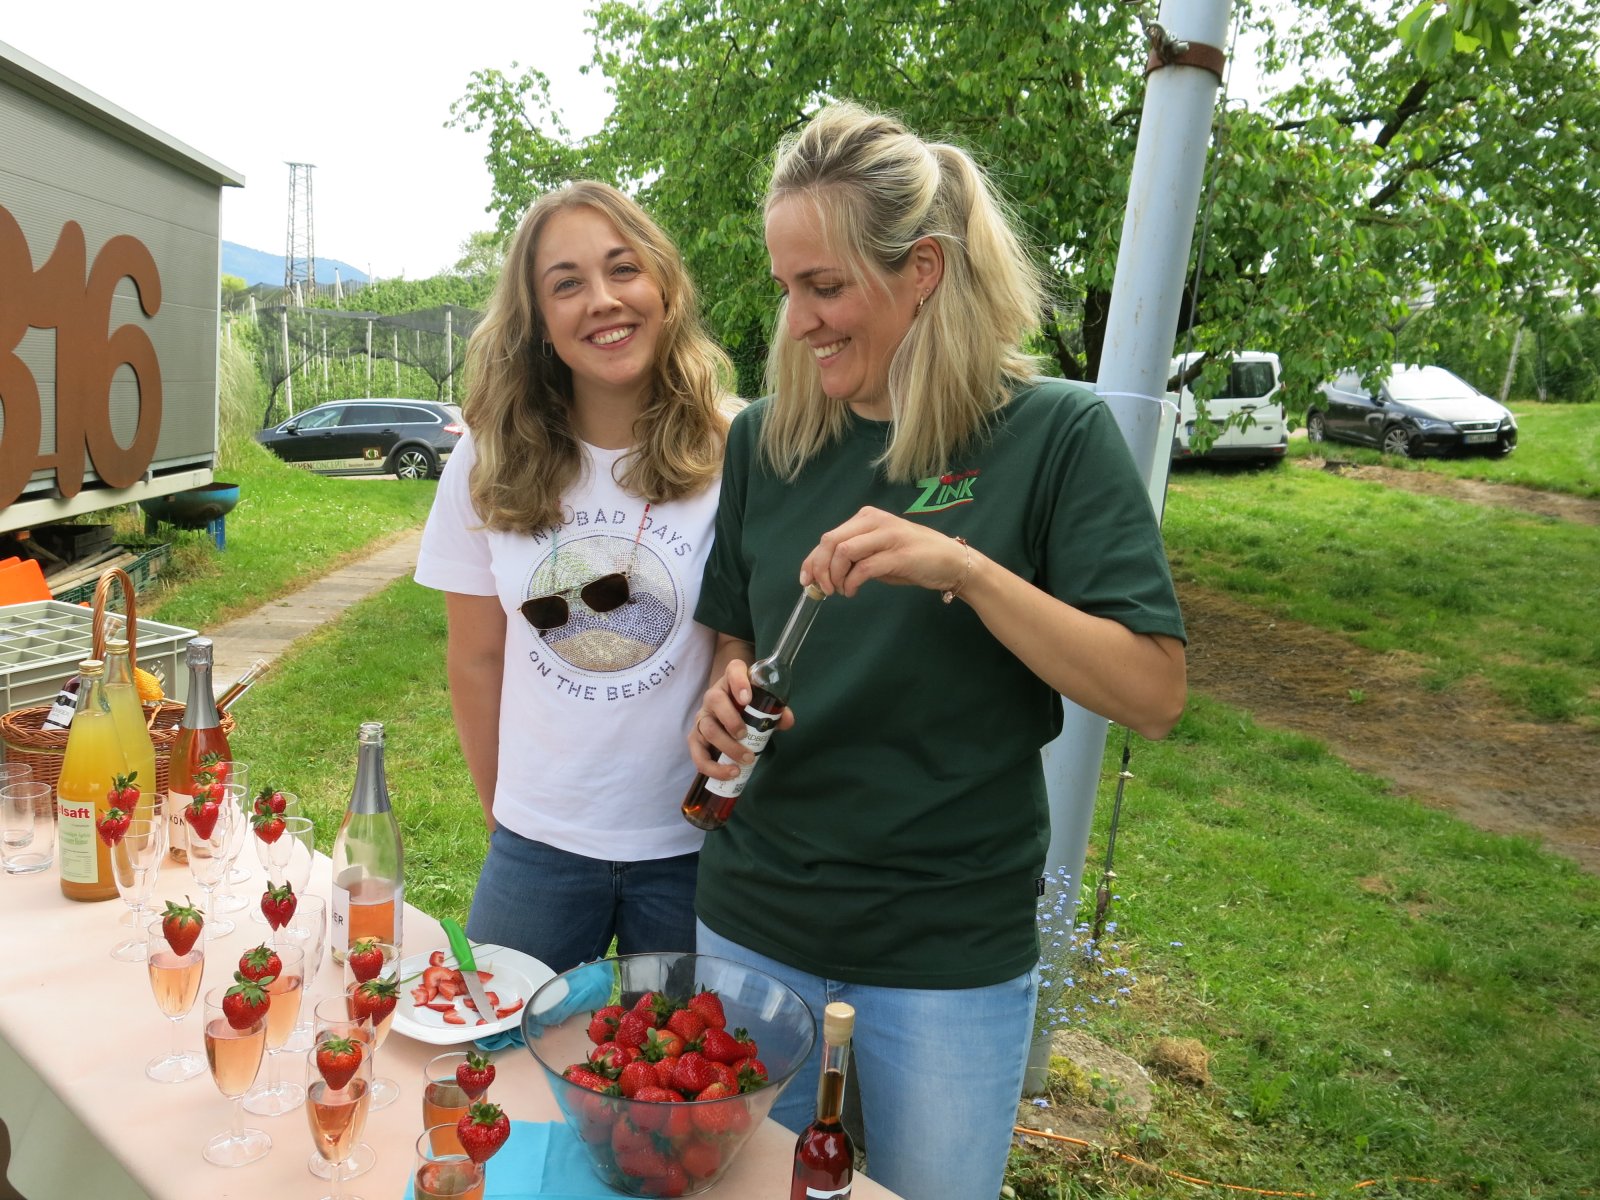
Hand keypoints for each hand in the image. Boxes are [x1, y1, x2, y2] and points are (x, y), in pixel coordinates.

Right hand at [687, 658, 794, 777]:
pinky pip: (698, 753)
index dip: (739, 682)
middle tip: (746, 735)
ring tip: (747, 759)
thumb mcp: (764, 704)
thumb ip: (777, 711)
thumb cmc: (750, 706)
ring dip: (727, 746)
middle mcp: (714, 695)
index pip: (733, 670)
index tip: (747, 699)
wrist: (728, 712)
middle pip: (715, 700)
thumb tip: (787, 721)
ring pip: (708, 728)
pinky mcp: (696, 737)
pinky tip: (730, 773)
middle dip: (731, 720)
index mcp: (732, 680)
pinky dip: (713, 766)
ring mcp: (703, 716)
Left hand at [800, 506, 968, 597]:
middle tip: (823, 589)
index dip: (812, 559)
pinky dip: (852, 582)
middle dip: (819, 568)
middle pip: (831, 542)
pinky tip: (853, 591)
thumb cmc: (914, 558)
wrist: (952, 561)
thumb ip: (855, 556)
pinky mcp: (899, 554)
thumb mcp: (879, 551)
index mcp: (867, 517)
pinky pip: (864, 568)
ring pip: (844, 552)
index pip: (829, 537)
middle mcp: (875, 521)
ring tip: (841, 591)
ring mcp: (888, 536)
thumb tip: (825, 572)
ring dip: (835, 576)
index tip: (806, 579)